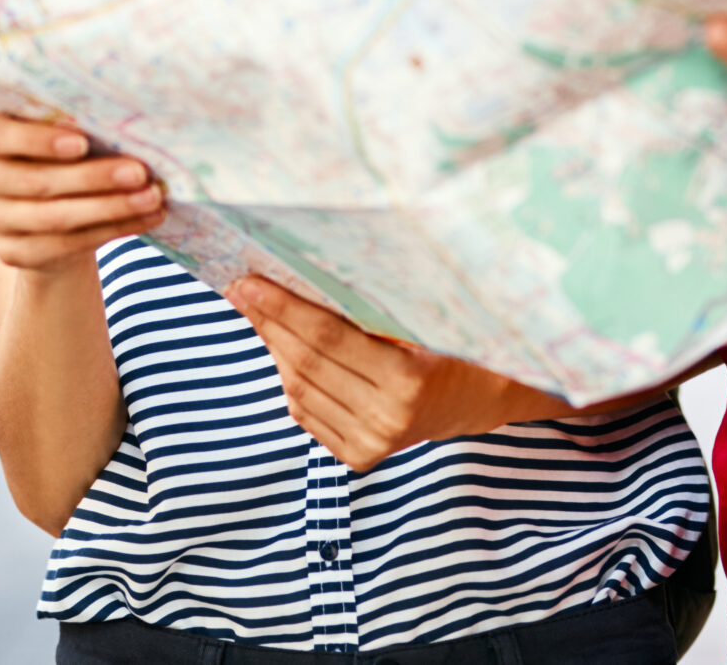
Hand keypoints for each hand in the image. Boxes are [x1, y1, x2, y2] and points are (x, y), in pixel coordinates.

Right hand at [0, 103, 165, 272]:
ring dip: (112, 207)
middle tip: (140, 171)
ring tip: (152, 197)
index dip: (38, 140)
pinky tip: (145, 218)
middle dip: (94, 177)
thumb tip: (126, 110)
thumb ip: (70, 119)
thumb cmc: (60, 153)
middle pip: (37, 182)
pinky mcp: (13, 253)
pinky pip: (67, 245)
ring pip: (56, 218)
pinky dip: (113, 230)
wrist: (47, 212)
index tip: (83, 141)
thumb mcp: (57, 130)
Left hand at [226, 277, 570, 470]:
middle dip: (268, 322)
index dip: (283, 308)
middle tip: (240, 289)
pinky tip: (284, 350)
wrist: (486, 396)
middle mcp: (388, 418)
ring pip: (300, 389)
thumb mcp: (428, 314)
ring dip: (274, 348)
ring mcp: (372, 444)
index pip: (327, 338)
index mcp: (410, 379)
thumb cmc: (459, 339)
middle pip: (306, 364)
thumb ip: (373, 302)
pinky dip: (290, 379)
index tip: (248, 281)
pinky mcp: (360, 457)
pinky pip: (307, 413)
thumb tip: (308, 269)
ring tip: (258, 312)